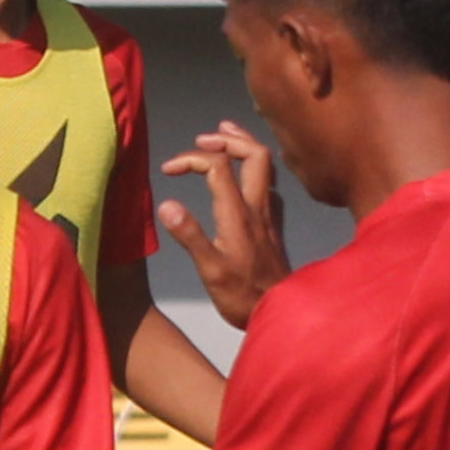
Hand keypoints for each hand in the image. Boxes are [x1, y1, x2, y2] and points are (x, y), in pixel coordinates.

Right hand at [158, 120, 292, 329]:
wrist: (282, 314)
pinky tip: (246, 174)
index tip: (169, 170)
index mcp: (239, 215)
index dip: (191, 159)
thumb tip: (167, 204)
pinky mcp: (275, 226)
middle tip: (204, 138)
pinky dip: (255, 168)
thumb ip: (190, 236)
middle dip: (228, 139)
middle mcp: (258, 208)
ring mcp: (270, 215)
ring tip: (225, 135)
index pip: (218, 166)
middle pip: (254, 154)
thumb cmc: (243, 297)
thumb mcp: (211, 271)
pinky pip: (270, 184)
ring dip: (244, 146)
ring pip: (266, 166)